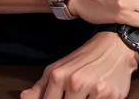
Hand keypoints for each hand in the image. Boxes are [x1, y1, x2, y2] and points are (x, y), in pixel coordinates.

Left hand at [20, 31, 137, 98]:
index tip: (60, 98)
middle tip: (75, 95)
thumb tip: (23, 98)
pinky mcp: (111, 96)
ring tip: (85, 94)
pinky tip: (95, 96)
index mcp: (58, 75)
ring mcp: (94, 90)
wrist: (115, 46)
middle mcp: (75, 82)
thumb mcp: (59, 68)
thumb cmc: (84, 58)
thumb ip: (40, 86)